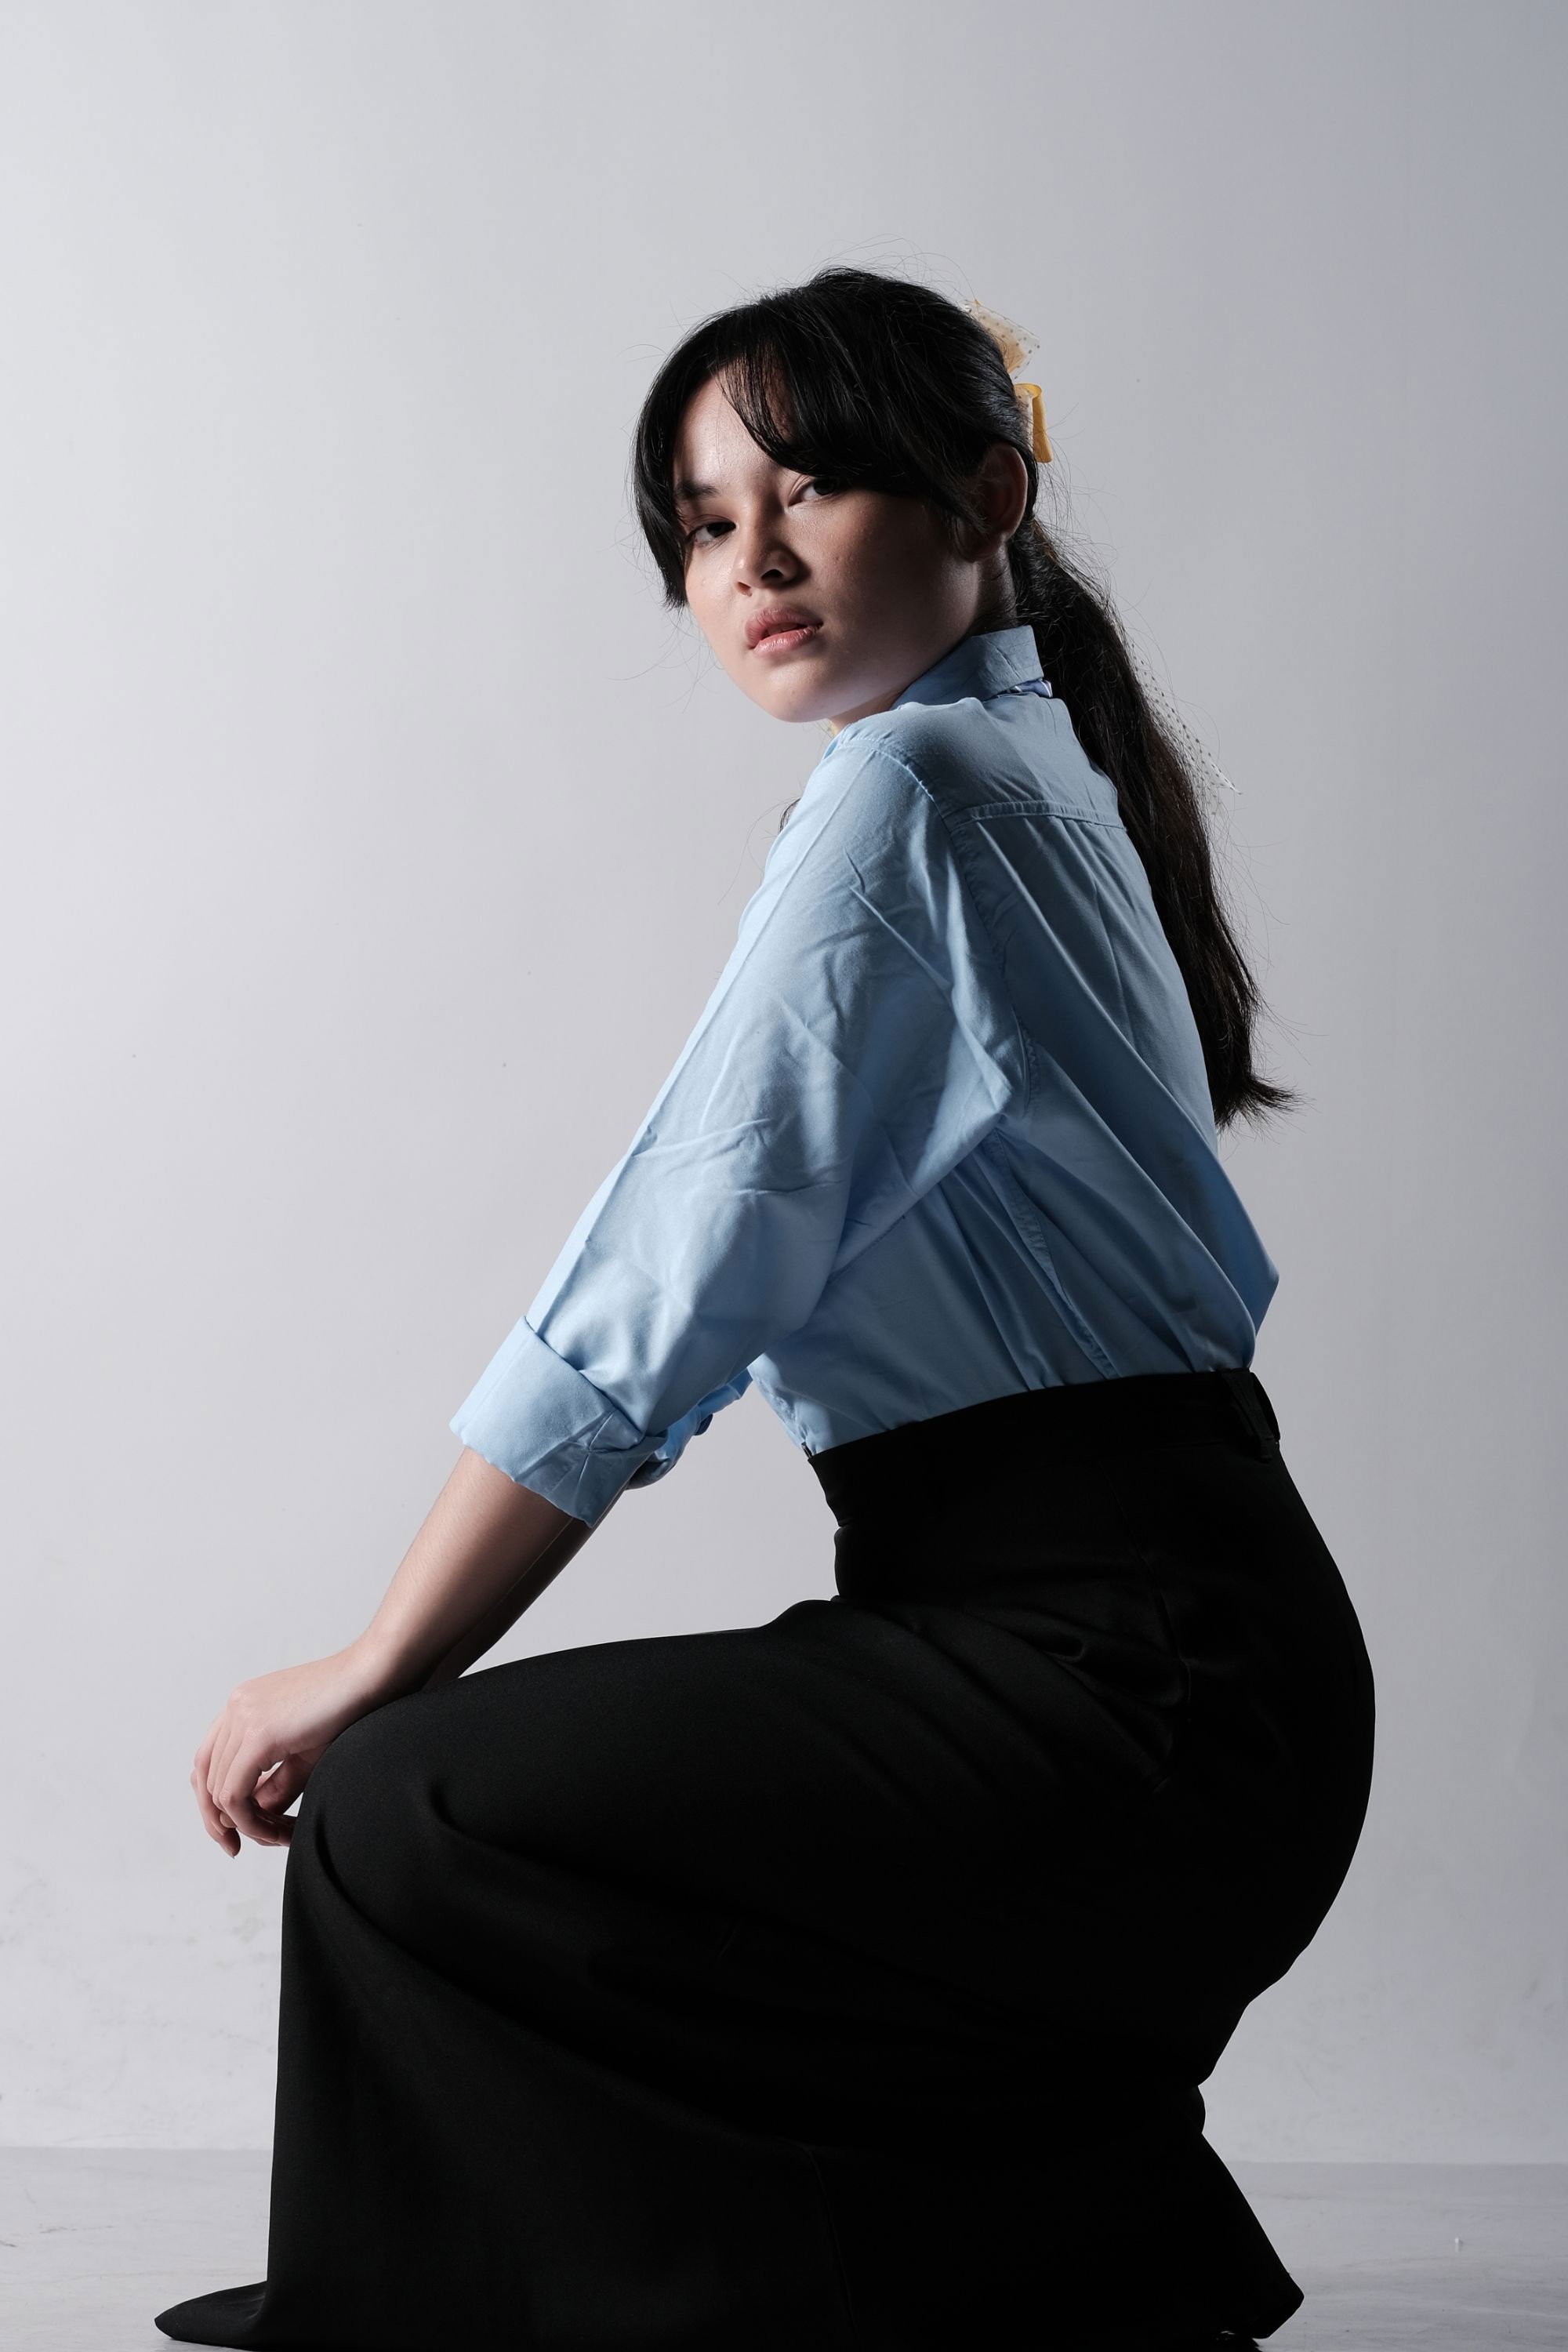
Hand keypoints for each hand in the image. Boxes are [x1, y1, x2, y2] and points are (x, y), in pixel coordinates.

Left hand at [192, 1645, 395, 1856]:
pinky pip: (235, 1793)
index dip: (213, 1801)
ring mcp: (242, 1717)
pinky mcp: (258, 1734)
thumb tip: (250, 1818)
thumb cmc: (347, 1709)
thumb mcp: (303, 1755)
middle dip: (222, 1820)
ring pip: (218, 1791)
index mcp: (242, 1704)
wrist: (372, 1677)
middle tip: (240, 1847)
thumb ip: (273, 1785)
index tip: (235, 1831)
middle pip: (205, 1778)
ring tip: (276, 1837)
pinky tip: (274, 1831)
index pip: (207, 1762)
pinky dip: (250, 1820)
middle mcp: (235, 1707)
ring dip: (245, 1823)